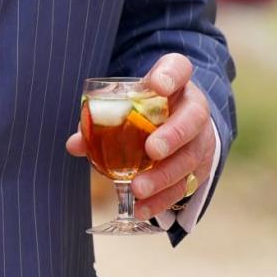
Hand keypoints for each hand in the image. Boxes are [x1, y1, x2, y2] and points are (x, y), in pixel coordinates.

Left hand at [66, 53, 214, 219]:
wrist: (178, 120)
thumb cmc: (146, 108)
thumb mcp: (127, 104)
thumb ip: (102, 119)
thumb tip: (76, 144)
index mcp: (176, 83)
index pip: (179, 68)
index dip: (170, 75)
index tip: (157, 84)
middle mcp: (194, 107)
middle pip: (193, 117)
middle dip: (174, 135)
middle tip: (152, 149)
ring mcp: (201, 138)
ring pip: (191, 157)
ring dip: (165, 175)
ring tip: (139, 188)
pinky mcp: (200, 167)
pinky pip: (185, 185)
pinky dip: (163, 199)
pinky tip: (143, 208)